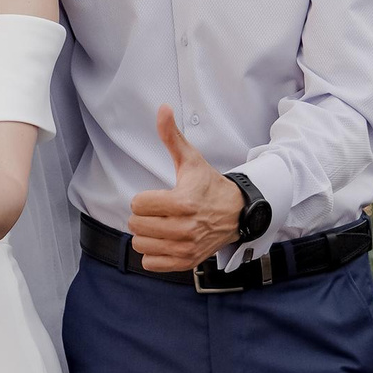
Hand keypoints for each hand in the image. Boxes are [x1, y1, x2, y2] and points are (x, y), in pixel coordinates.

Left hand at [127, 109, 245, 272]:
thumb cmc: (209, 185)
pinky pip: (152, 263)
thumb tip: (163, 108)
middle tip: (157, 211)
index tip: (156, 197)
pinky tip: (164, 241)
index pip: (137, 205)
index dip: (143, 199)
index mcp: (183, 202)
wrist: (236, 213)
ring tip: (160, 225)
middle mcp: (185, 228)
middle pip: (136, 225)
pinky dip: (153, 253)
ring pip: (141, 245)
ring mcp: (186, 247)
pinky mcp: (187, 262)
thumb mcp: (191, 160)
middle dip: (142, 216)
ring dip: (146, 235)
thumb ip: (172, 137)